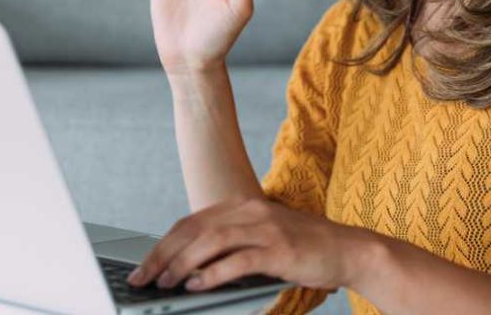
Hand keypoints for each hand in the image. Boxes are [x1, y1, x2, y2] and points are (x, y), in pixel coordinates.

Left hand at [125, 197, 369, 293]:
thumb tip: (191, 266)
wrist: (347, 249)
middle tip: (143, 278)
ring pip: (211, 242)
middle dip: (164, 255)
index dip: (164, 244)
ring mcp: (265, 228)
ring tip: (165, 283)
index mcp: (243, 205)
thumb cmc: (302, 247)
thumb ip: (231, 244)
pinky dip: (213, 273)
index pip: (192, 222)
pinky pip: (238, 260)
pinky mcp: (279, 249)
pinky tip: (198, 285)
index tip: (144, 266)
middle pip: (195, 229)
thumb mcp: (262, 237)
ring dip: (183, 264)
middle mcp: (251, 210)